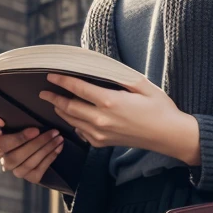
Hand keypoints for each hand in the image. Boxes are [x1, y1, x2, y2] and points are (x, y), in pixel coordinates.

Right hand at [0, 115, 62, 184]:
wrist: (45, 147)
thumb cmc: (32, 131)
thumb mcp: (23, 123)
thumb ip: (10, 121)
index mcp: (0, 145)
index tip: (0, 131)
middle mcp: (5, 160)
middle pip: (14, 157)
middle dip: (35, 144)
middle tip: (52, 131)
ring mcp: (17, 171)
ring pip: (27, 164)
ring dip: (46, 149)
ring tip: (59, 138)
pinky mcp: (31, 177)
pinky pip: (38, 171)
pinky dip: (50, 158)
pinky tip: (59, 147)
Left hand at [38, 72, 193, 159]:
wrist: (168, 135)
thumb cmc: (159, 107)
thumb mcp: (143, 85)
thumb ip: (120, 77)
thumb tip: (102, 70)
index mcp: (111, 102)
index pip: (79, 89)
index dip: (63, 82)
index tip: (51, 76)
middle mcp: (102, 119)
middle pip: (69, 108)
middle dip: (54, 98)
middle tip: (43, 92)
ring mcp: (101, 134)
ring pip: (72, 122)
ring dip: (61, 111)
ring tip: (54, 103)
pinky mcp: (103, 143)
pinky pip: (82, 132)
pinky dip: (73, 124)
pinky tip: (73, 118)